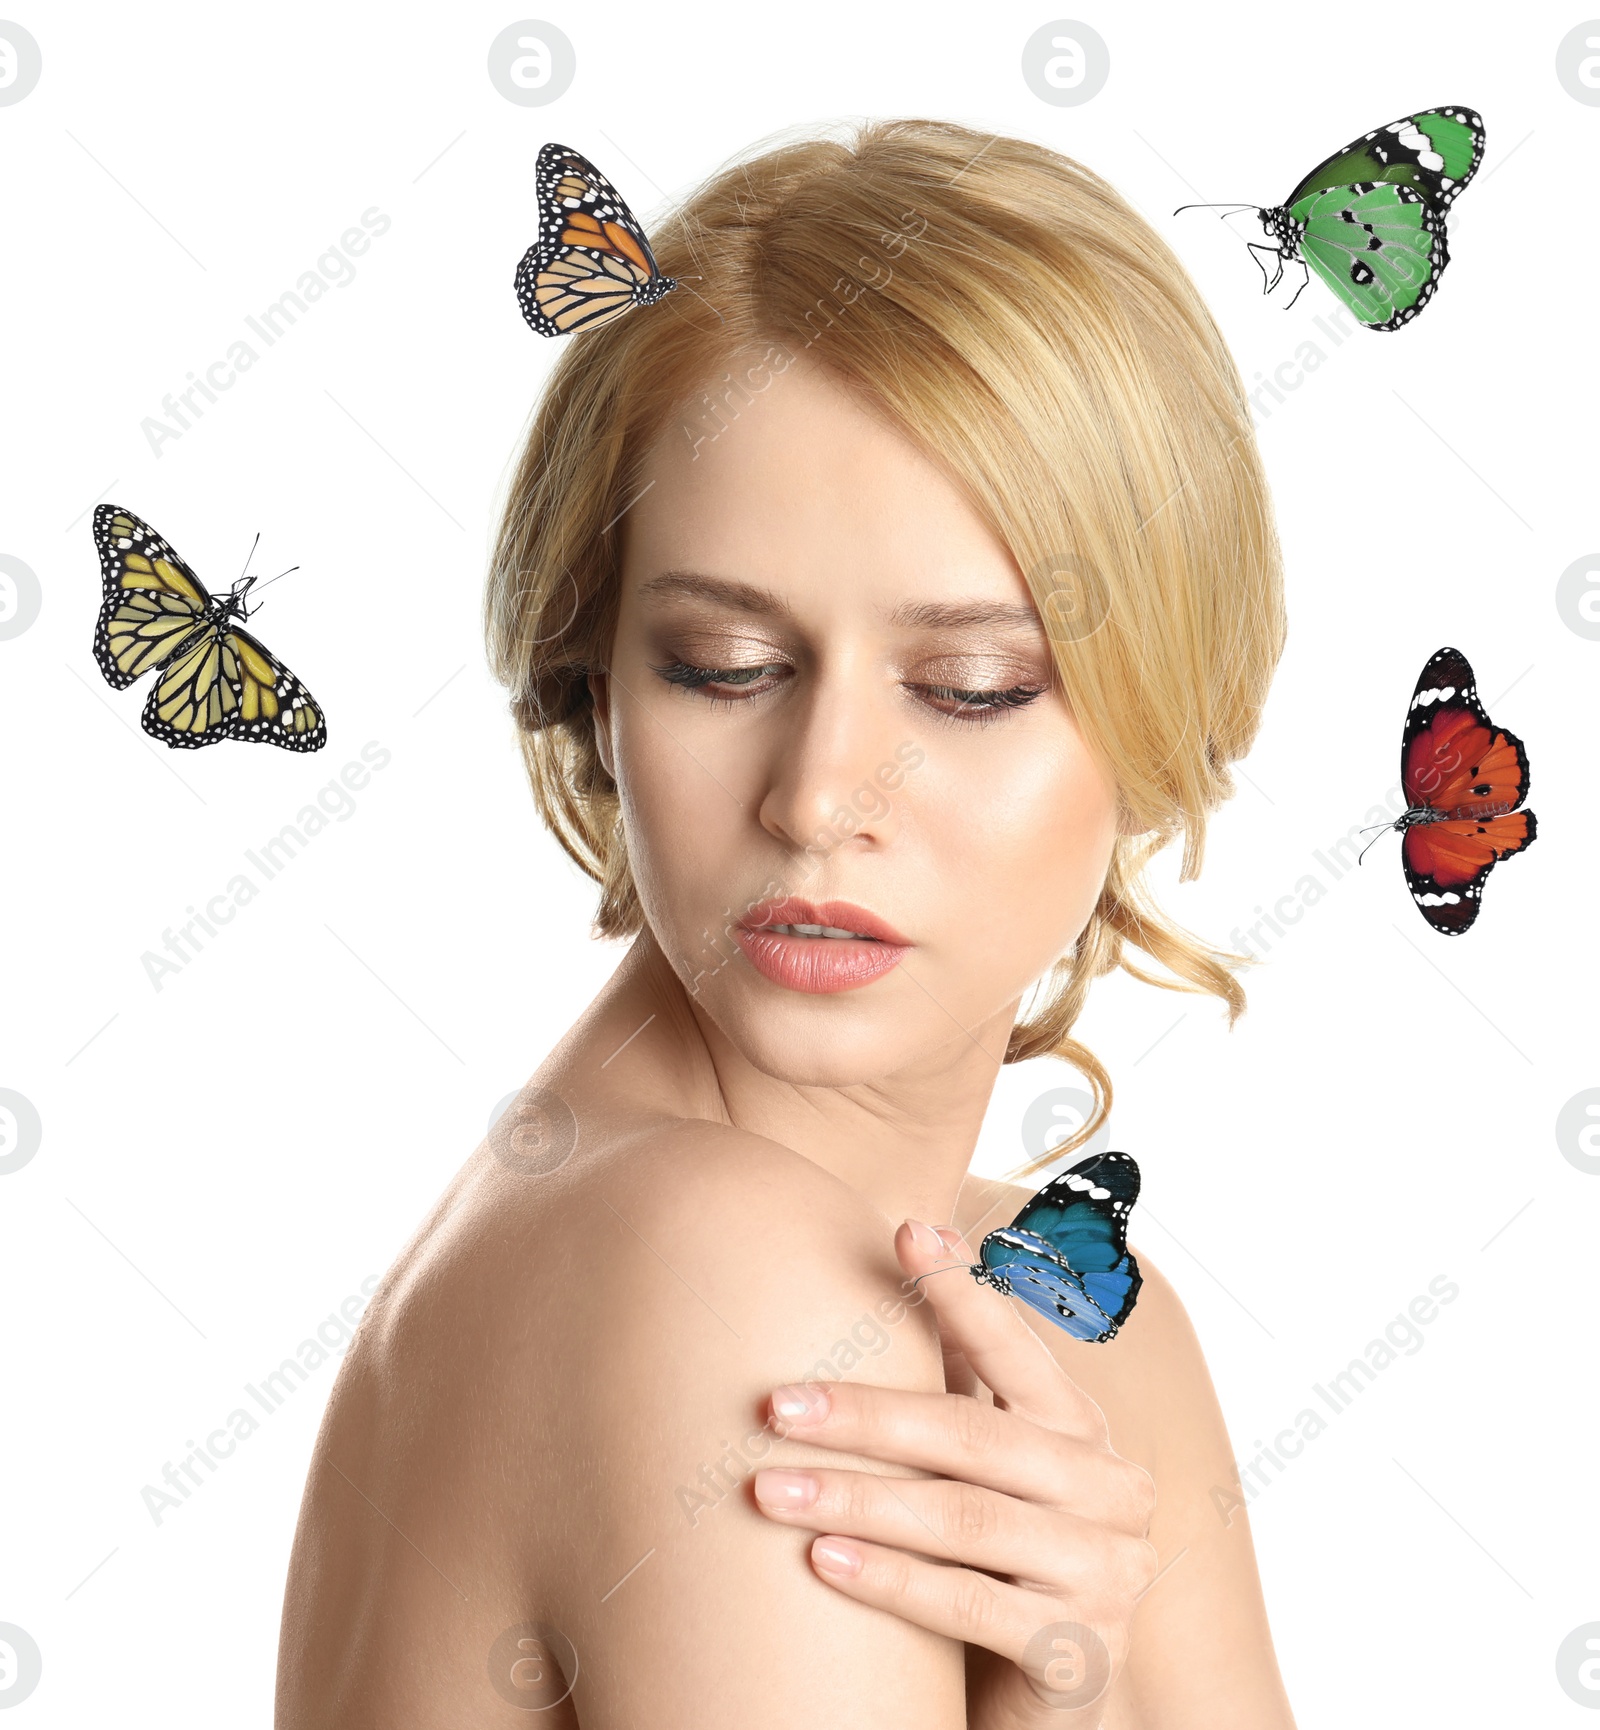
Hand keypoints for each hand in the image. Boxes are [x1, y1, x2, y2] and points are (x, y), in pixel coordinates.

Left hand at [752, 1219, 1156, 1727]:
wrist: (1053, 1708)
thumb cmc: (999, 1568)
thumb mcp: (986, 1476)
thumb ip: (956, 1397)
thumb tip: (878, 1281)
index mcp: (1082, 1429)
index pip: (1016, 1348)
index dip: (962, 1289)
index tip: (904, 1230)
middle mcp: (1109, 1488)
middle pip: (970, 1434)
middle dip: (863, 1415)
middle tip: (774, 1406)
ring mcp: (1105, 1572)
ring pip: (962, 1517)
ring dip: (855, 1498)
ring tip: (769, 1490)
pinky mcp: (1080, 1653)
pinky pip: (967, 1604)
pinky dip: (889, 1579)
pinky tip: (822, 1561)